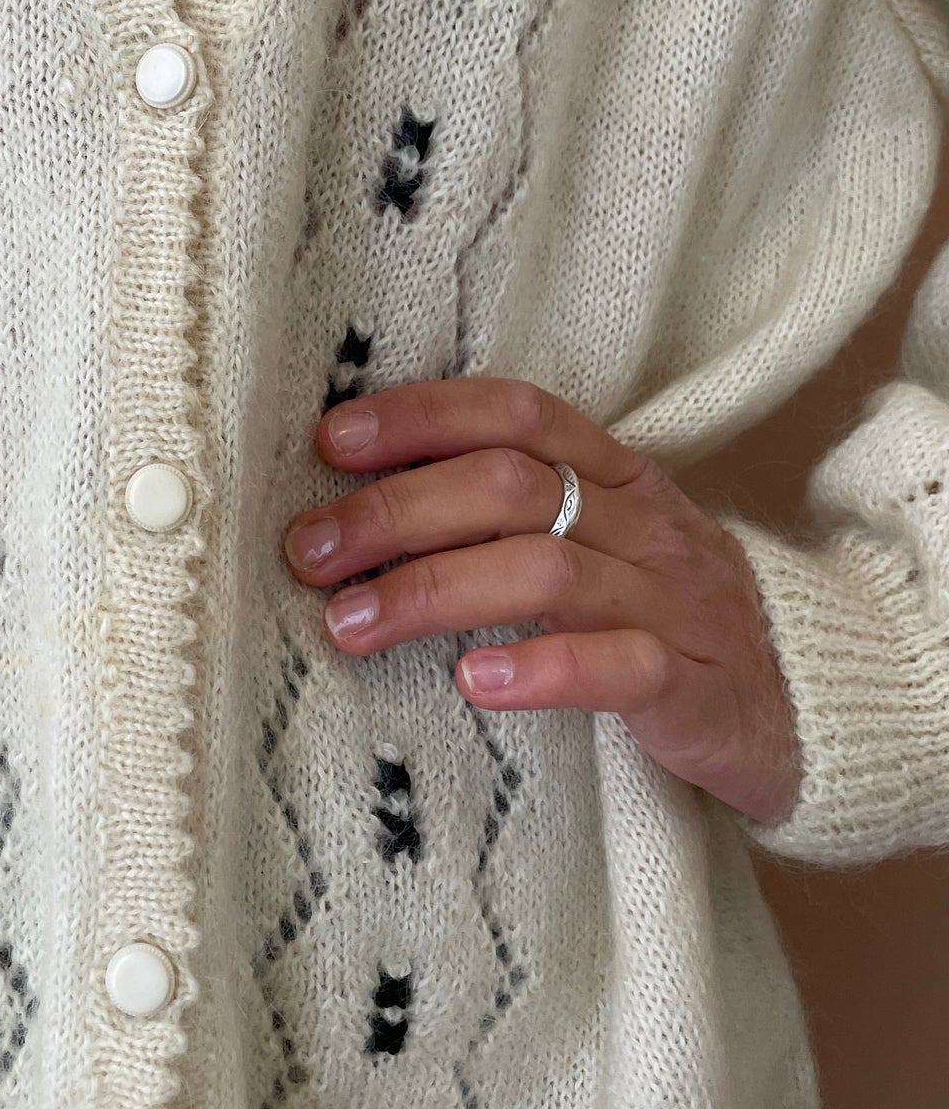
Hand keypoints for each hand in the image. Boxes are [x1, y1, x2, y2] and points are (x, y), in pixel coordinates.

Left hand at [279, 376, 801, 828]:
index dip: (423, 415)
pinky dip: (540, 669)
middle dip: (395, 512)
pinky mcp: (690, 685)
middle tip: (309, 551)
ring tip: (350, 623)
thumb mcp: (597, 536)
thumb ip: (505, 510)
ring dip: (433, 590)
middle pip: (509, 487)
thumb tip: (357, 498)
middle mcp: (638, 522)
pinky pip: (617, 667)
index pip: (515, 413)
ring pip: (545, 570)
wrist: (800, 695)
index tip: (332, 440)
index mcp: (612, 473)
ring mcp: (667, 600)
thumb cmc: (660, 609)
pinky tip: (474, 683)